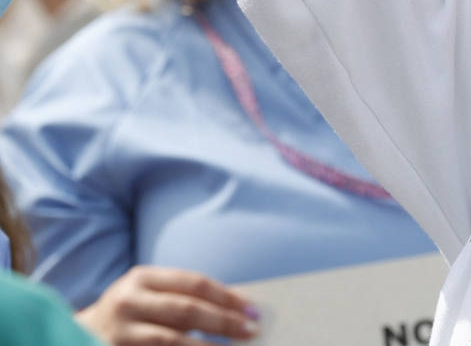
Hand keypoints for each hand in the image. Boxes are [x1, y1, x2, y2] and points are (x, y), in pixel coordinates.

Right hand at [75, 266, 259, 344]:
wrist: (71, 336)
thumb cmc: (128, 314)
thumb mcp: (148, 295)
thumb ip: (182, 298)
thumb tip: (234, 308)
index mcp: (142, 277)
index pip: (194, 283)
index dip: (226, 296)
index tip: (253, 309)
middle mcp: (128, 301)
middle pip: (186, 310)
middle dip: (223, 322)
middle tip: (252, 331)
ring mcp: (119, 332)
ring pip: (171, 342)